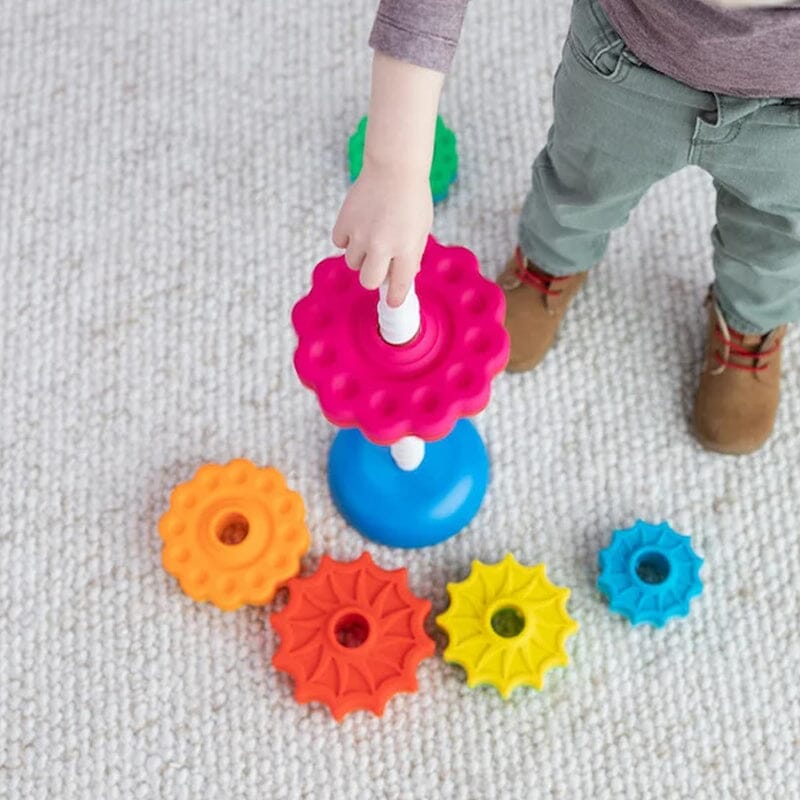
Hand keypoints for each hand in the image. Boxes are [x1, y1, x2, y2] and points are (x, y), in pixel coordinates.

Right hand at [332, 158, 431, 306]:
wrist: (394, 167)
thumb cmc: (411, 198)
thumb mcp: (422, 229)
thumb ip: (412, 255)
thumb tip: (404, 277)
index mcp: (406, 249)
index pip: (398, 286)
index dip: (395, 297)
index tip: (393, 302)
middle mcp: (382, 245)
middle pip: (368, 281)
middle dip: (374, 277)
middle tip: (379, 265)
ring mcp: (361, 234)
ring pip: (353, 263)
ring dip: (361, 256)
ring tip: (370, 237)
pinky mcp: (344, 222)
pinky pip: (340, 243)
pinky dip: (347, 239)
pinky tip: (358, 226)